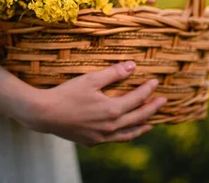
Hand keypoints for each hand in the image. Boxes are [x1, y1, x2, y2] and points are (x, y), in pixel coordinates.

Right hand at [22, 61, 165, 146]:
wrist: (44, 114)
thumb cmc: (67, 93)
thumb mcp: (91, 79)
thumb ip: (113, 73)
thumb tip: (133, 66)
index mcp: (112, 110)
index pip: (137, 99)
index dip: (148, 90)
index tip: (156, 82)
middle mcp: (110, 126)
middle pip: (138, 117)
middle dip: (152, 108)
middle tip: (163, 101)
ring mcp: (101, 136)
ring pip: (128, 133)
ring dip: (142, 127)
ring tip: (151, 123)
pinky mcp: (92, 142)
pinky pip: (115, 140)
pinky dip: (125, 135)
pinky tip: (125, 132)